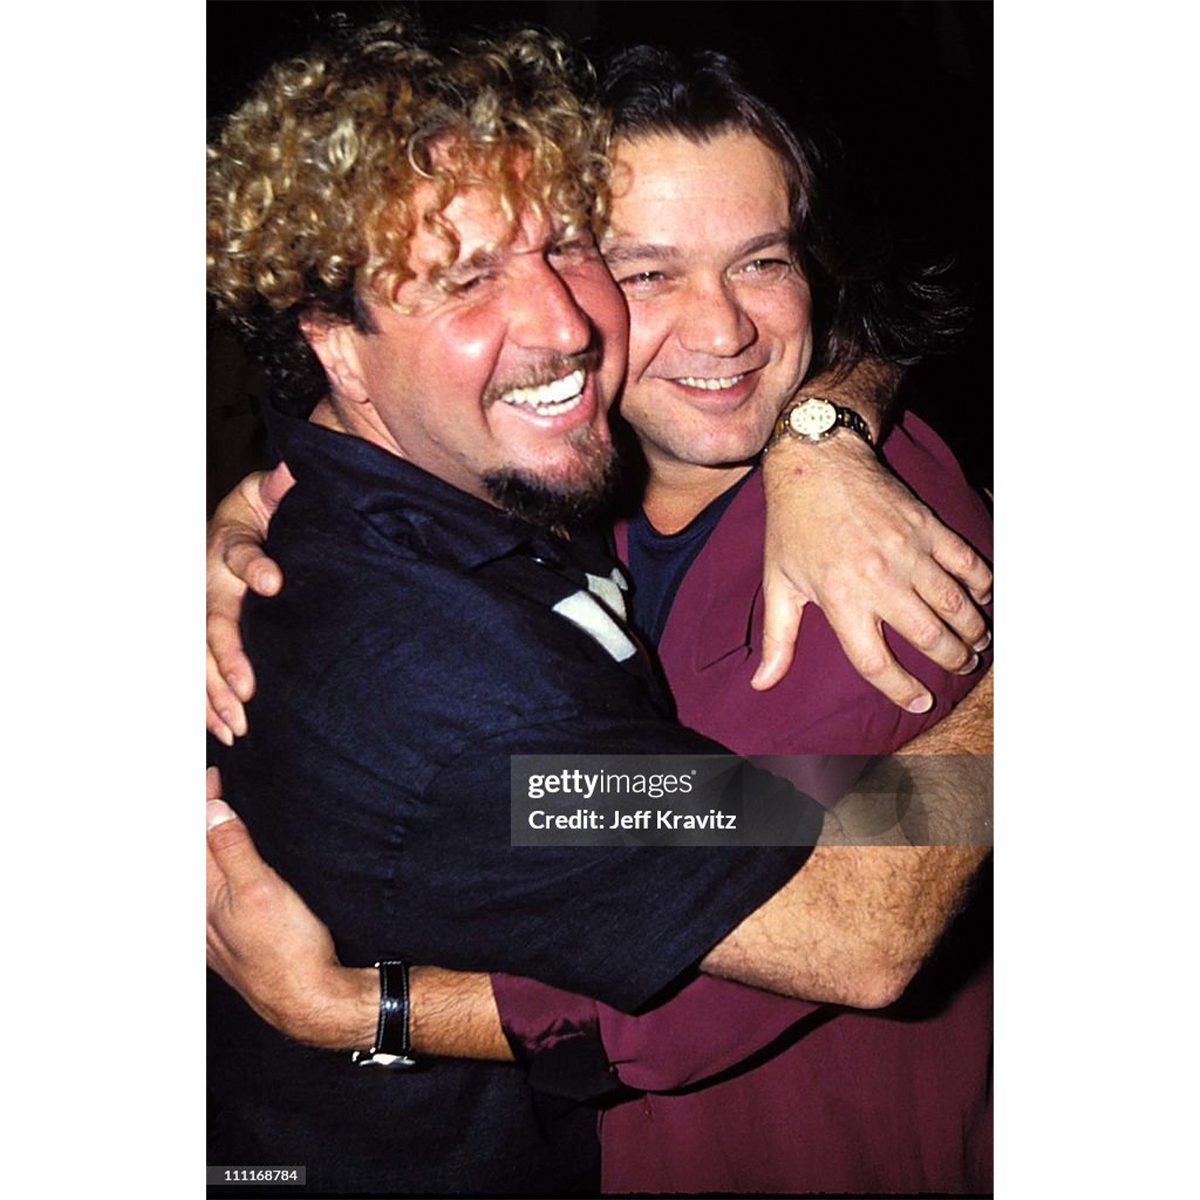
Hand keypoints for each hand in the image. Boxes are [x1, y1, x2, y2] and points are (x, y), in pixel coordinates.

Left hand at [205, 768, 376, 1048]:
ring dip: (212, 844)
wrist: (311, 1002)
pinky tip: (237, 865)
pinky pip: (219, 894)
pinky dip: (222, 868)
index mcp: (203, 898)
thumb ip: (233, 848)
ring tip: (224, 817)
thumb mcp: (261, 890)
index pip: (191, 839)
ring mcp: (218, 930)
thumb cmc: (288, 952)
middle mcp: (203, 914)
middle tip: (217, 788)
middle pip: (194, 858)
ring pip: (206, 877)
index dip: (200, 804)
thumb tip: (210, 810)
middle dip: (202, 821)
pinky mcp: (236, 939)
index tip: (215, 778)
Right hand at [206, 464, 294, 743]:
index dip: (253, 567)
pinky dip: (202, 703)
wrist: (234, 523)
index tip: (274, 582)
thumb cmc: (261, 512)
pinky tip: (220, 732)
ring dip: (212, 693)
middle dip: (226, 659)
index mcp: (225, 542)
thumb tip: (291, 472)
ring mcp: (196, 611)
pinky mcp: (197, 635)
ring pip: (195, 656)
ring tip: (236, 726)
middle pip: (210, 621)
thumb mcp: (268, 495)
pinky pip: (192, 671)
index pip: (237, 553)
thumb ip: (279, 490)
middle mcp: (204, 580)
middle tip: (248, 692)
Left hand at [755, 436, 991, 709]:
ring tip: (975, 644)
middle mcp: (878, 579)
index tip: (920, 702)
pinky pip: (967, 563)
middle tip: (960, 668)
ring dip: (972, 630)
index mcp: (840, 599)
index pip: (877, 662)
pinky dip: (981, 585)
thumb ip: (777, 639)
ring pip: (955, 605)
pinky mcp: (927, 526)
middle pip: (929, 638)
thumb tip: (761, 684)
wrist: (816, 462)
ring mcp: (908, 551)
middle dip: (951, 661)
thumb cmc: (793, 527)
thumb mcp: (778, 583)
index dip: (902, 690)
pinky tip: (982, 600)